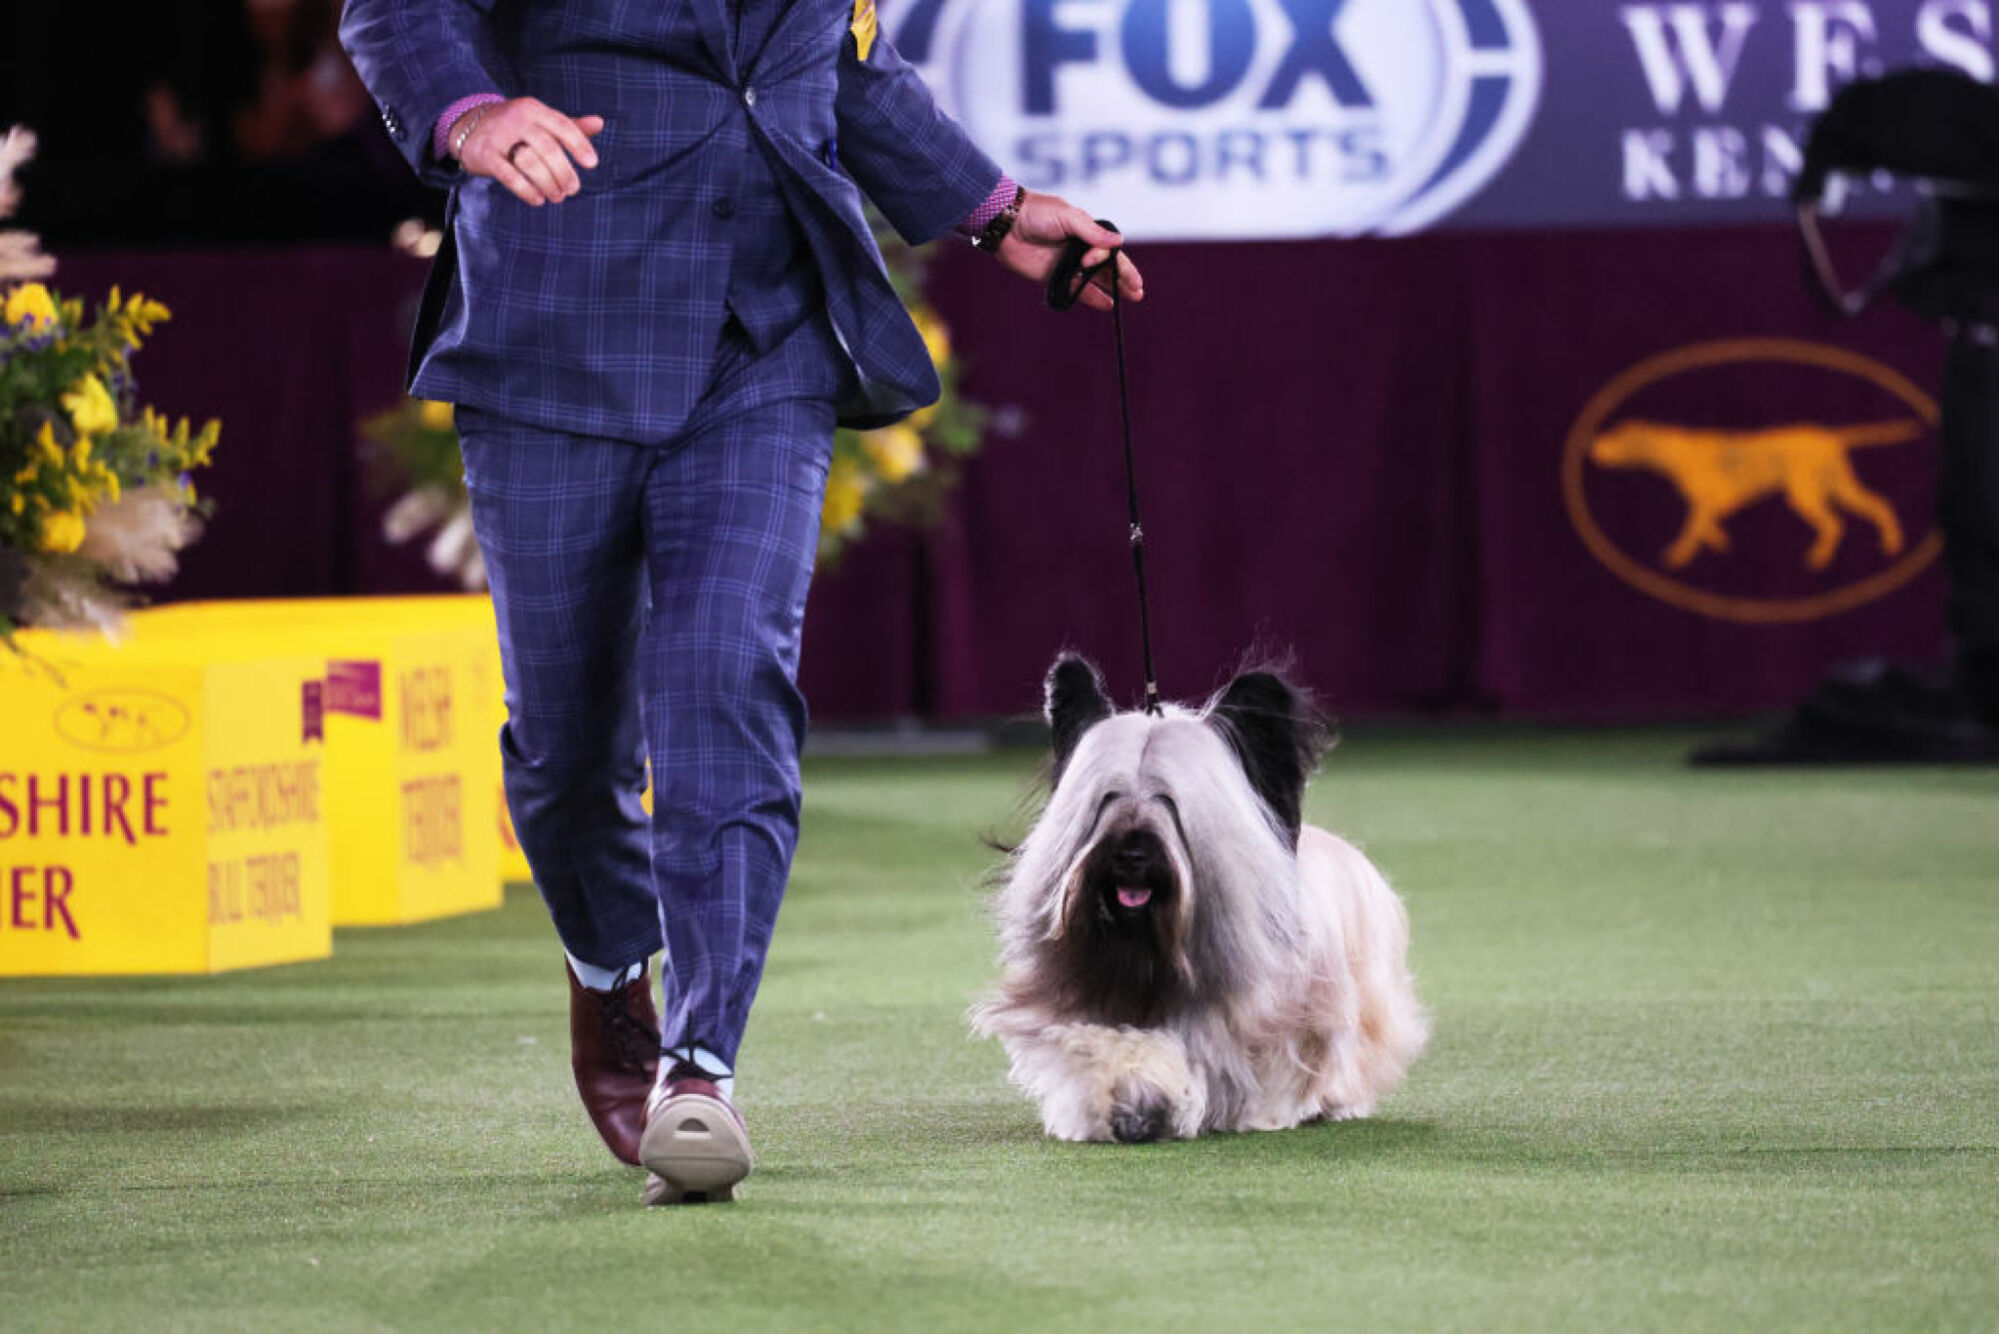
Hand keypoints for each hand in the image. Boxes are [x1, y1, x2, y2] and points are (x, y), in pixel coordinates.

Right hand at [455, 97, 602, 205]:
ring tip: (557, 197)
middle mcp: (515, 118)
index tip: (592, 164)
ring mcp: (498, 136)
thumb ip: (570, 125)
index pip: (562, 125)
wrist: (468, 126)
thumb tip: (600, 122)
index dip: (580, 145)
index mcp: (533, 109)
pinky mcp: (485, 155)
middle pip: (548, 147)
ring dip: (548, 184)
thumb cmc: (515, 127)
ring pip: (530, 163)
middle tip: (573, 190)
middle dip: (564, 172)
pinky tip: (538, 200)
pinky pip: (510, 177)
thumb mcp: (540, 122)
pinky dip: (527, 191)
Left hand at [993, 190, 1145, 312]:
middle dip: (1124, 277)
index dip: (1107, 258)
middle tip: (1139, 292)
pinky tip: (1107, 305)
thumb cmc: (1037, 213)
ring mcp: (1068, 263)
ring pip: (1096, 279)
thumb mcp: (1067, 217)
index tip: (1089, 261)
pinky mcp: (1054, 276)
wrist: (1006, 223)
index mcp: (1086, 230)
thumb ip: (1092, 232)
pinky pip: (1077, 289)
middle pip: (1108, 265)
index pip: (1108, 248)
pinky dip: (1092, 298)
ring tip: (1131, 298)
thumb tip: (1119, 242)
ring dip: (1113, 288)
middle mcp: (1080, 247)